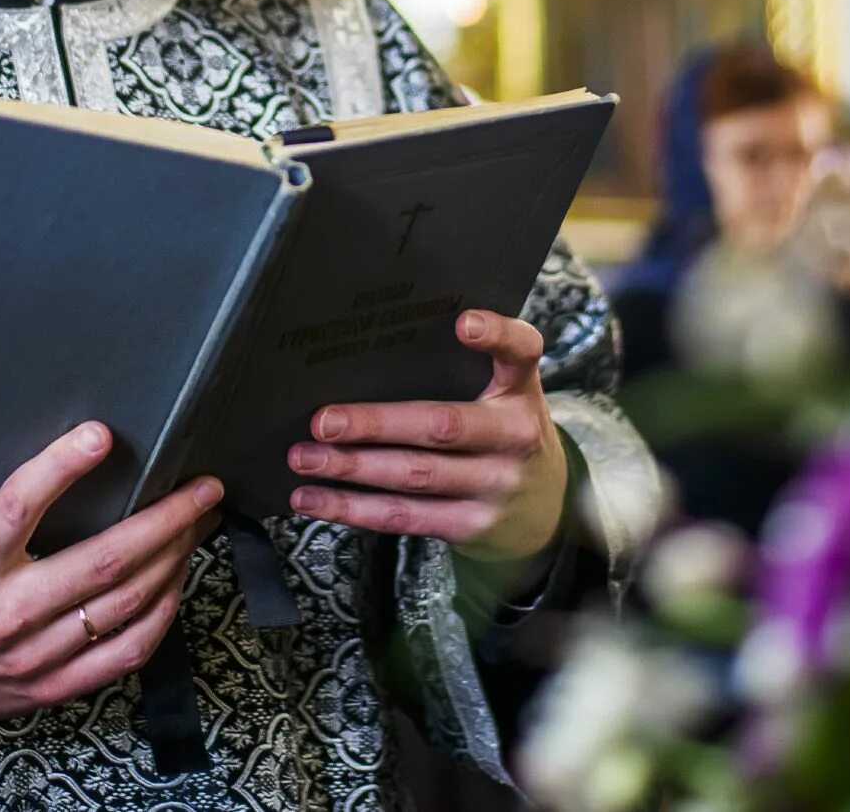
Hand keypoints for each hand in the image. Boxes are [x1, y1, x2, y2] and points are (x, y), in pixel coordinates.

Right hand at [0, 422, 222, 736]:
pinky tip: (175, 581)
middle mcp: (3, 614)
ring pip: (126, 604)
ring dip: (174, 558)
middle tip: (201, 488)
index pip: (17, 506)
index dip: (61, 467)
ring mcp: (33, 658)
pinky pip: (127, 651)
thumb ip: (4, 516)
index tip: (100, 434)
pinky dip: (163, 612)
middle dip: (166, 518)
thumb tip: (78, 462)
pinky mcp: (53, 688)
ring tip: (198, 526)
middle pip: (102, 561)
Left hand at [287, 311, 567, 564]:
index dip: (496, 334)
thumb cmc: (504, 433)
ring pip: (414, 475)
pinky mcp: (470, 526)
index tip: (462, 322)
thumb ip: (463, 371)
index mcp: (521, 390)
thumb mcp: (506, 395)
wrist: (545, 511)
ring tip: (304, 457)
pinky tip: (313, 499)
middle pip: (442, 425)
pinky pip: (404, 516)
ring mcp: (494, 485)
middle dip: (376, 423)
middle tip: (323, 420)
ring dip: (352, 468)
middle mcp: (514, 436)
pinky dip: (353, 509)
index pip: (522, 351)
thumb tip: (369, 348)